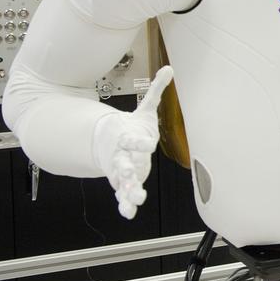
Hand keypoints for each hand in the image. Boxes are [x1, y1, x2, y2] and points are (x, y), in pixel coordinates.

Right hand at [92, 66, 172, 218]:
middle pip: (121, 162)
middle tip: (126, 174)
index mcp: (126, 136)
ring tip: (136, 199)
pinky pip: (122, 195)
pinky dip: (126, 204)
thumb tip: (169, 68)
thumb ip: (155, 91)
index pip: (132, 138)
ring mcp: (120, 170)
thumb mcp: (145, 110)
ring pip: (122, 182)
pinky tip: (129, 212)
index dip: (139, 141)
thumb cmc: (132, 126)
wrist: (110, 141)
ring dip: (128, 190)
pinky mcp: (122, 182)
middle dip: (124, 169)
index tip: (147, 143)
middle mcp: (121, 155)